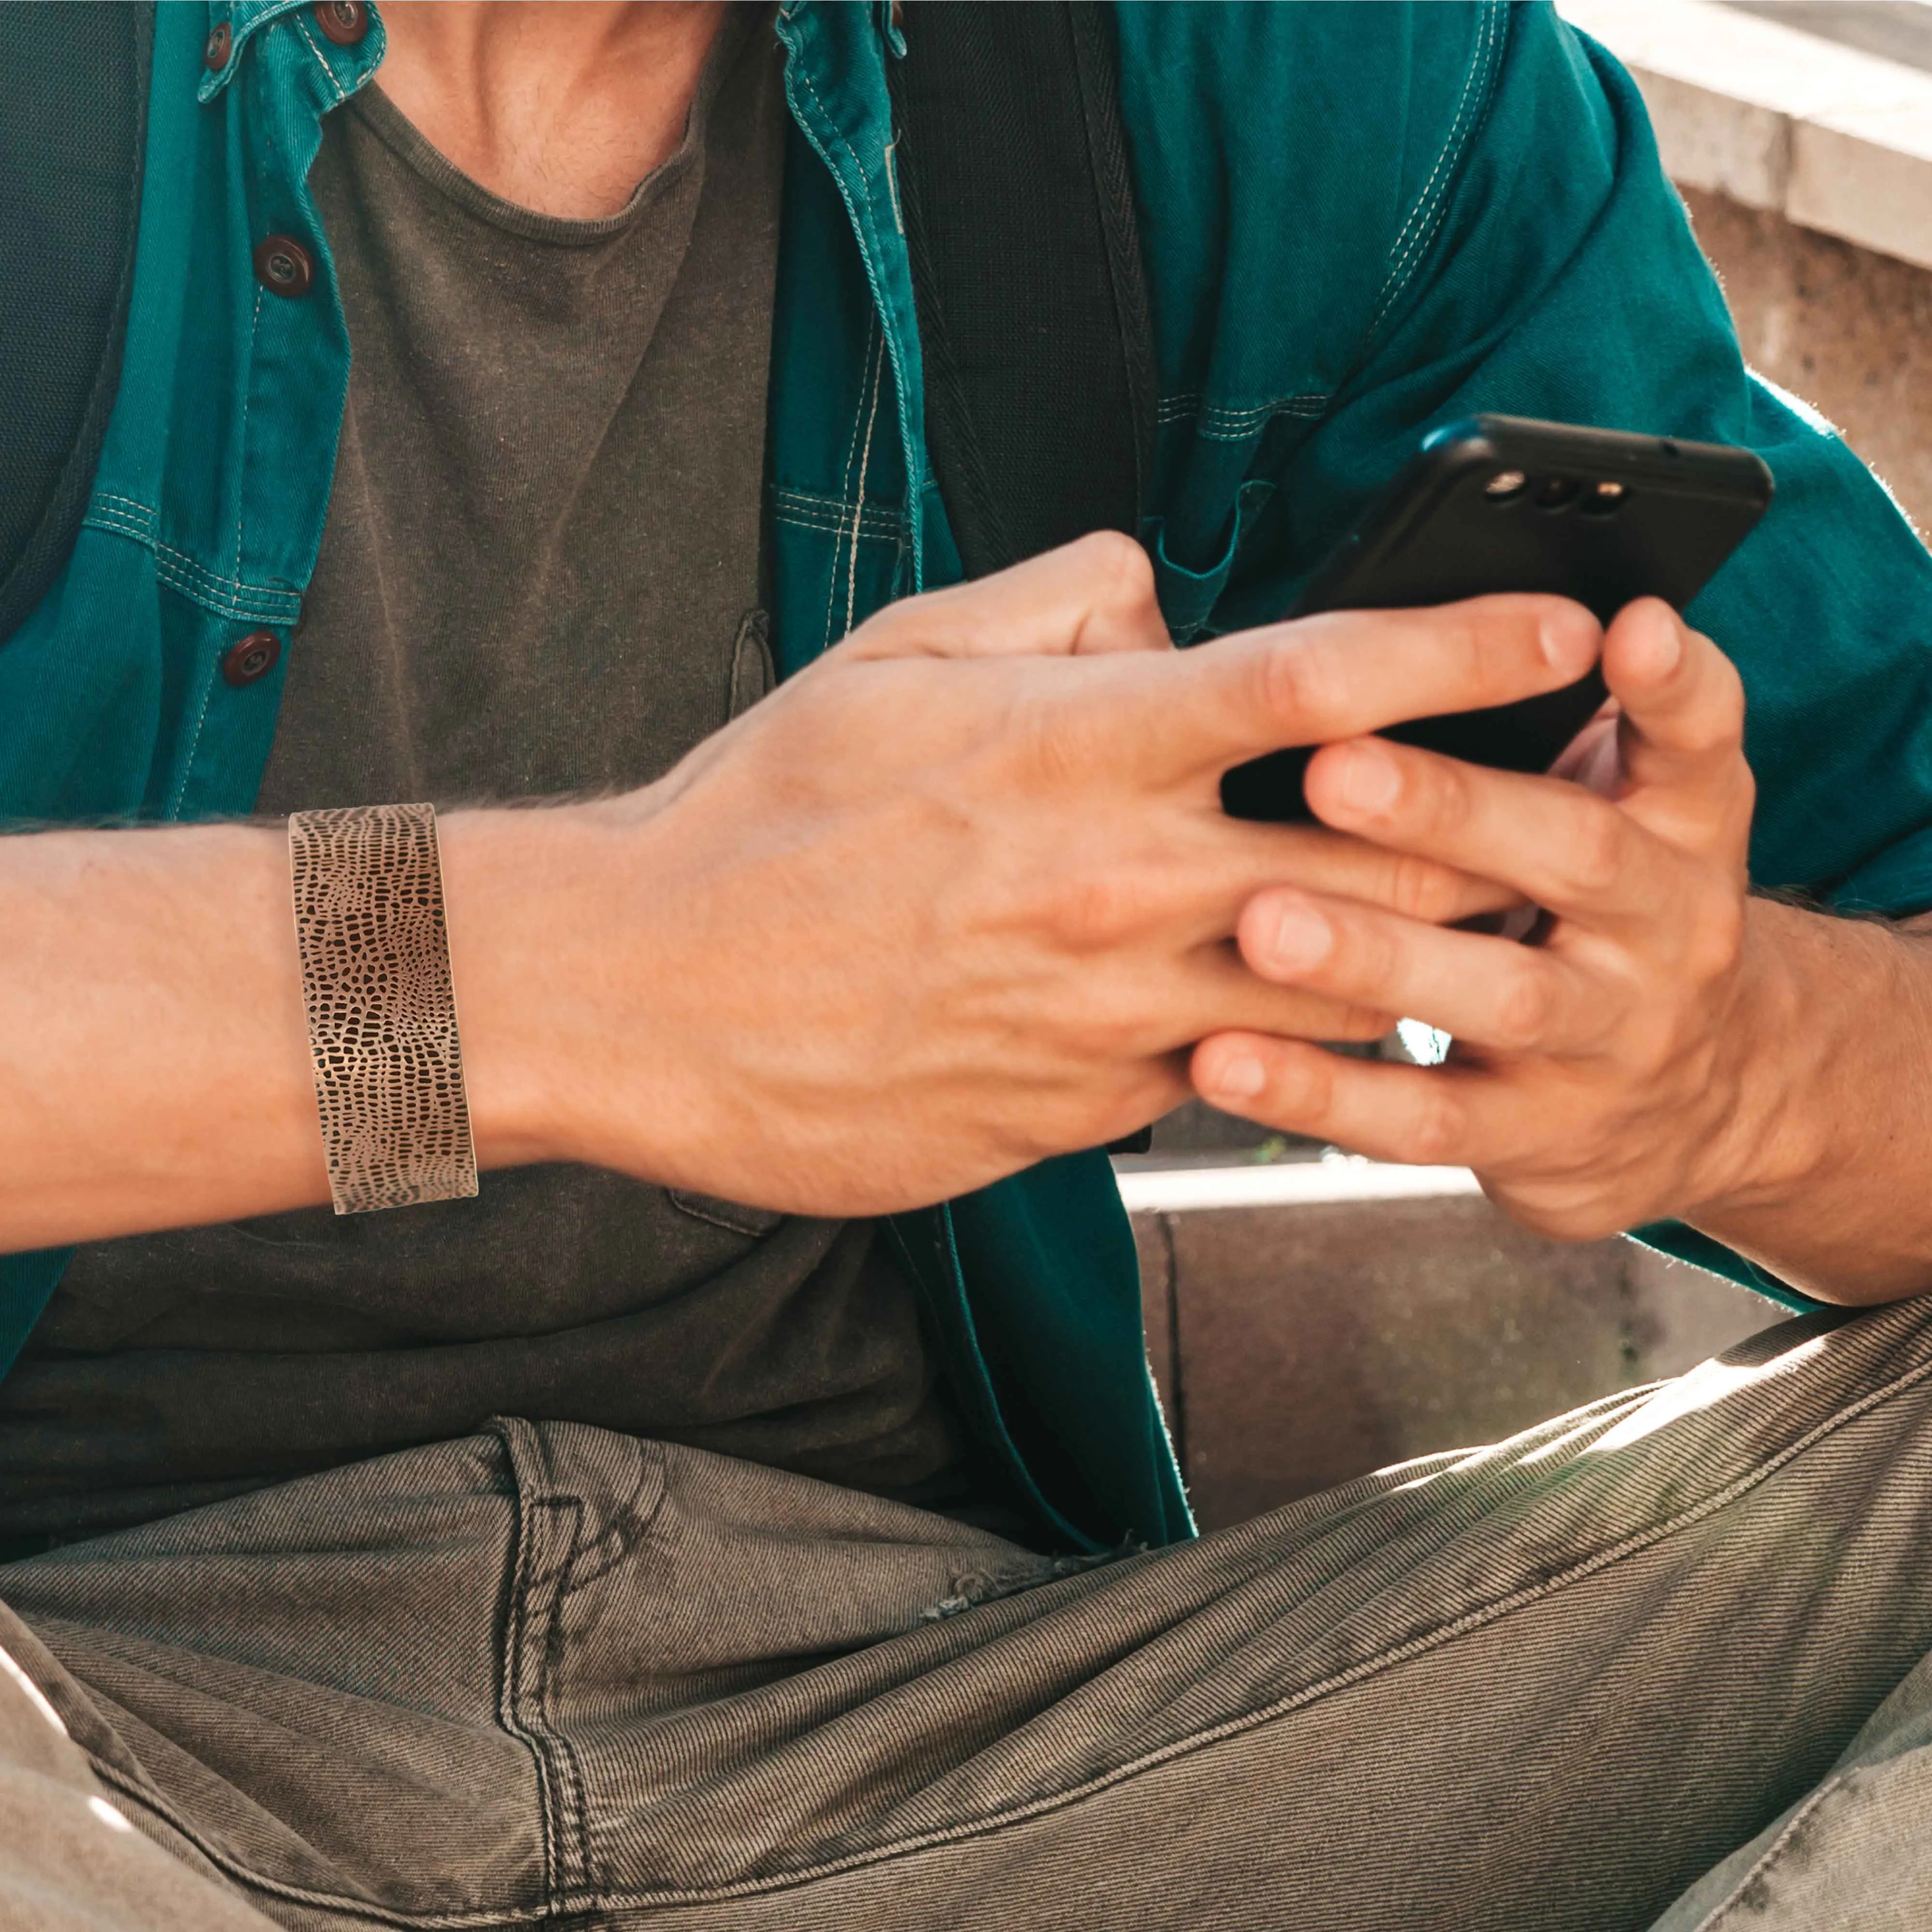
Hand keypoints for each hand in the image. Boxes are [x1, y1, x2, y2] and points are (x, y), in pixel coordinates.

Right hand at [449, 537, 1601, 1216]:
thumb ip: (1057, 602)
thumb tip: (1163, 605)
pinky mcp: (1081, 1113)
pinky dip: (1260, 1037)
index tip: (1566, 631)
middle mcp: (1119, 886)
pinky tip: (1244, 1010)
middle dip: (1479, 838)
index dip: (1467, 645)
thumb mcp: (893, 655)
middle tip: (1530, 814)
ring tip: (1422, 925)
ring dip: (1392, 955)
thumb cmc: (759, 814)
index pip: (1324, 681)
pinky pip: (1220, 1074)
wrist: (644, 995)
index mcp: (1080, 747)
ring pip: (1327, 990)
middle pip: (1383, 860)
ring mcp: (1109, 1017)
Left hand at [1193, 597, 1772, 1243]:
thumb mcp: (1613, 807)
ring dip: (1376, 956)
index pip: (1696, 734)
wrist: (1690, 1101)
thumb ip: (1550, 721)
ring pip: (1501, 995)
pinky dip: (1322, 1091)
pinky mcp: (1538, 1134)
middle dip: (1453, 808)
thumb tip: (1411, 619)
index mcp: (1680, 820)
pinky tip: (1223, 1057)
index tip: (1620, 627)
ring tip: (1264, 925)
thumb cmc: (1592, 908)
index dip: (1670, 683)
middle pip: (1575, 852)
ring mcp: (1609, 1038)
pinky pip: (1424, 1118)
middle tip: (1333, 770)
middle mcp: (1667, 923)